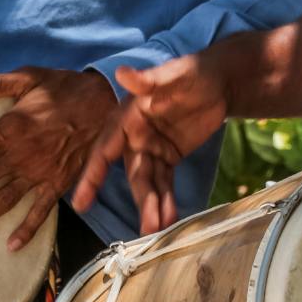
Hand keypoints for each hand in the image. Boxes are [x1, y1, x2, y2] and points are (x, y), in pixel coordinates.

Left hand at [0, 67, 119, 252]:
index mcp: (11, 128)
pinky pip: (41, 211)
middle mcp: (21, 155)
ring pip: (5, 200)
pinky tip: (11, 246)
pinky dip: (27, 230)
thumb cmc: (63, 88)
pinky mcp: (58, 184)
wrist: (104, 103)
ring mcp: (40, 173)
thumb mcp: (27, 77)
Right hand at [75, 56, 228, 234]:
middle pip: (134, 174)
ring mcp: (152, 149)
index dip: (93, 175)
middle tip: (148, 226)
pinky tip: (171, 219)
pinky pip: (165, 182)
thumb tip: (121, 72)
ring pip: (149, 183)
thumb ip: (148, 79)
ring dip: (154, 206)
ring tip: (159, 229)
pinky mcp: (169, 157)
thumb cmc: (193, 72)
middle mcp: (135, 137)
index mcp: (128, 117)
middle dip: (141, 200)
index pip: (106, 150)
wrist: (220, 82)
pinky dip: (167, 200)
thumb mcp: (173, 73)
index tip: (81, 202)